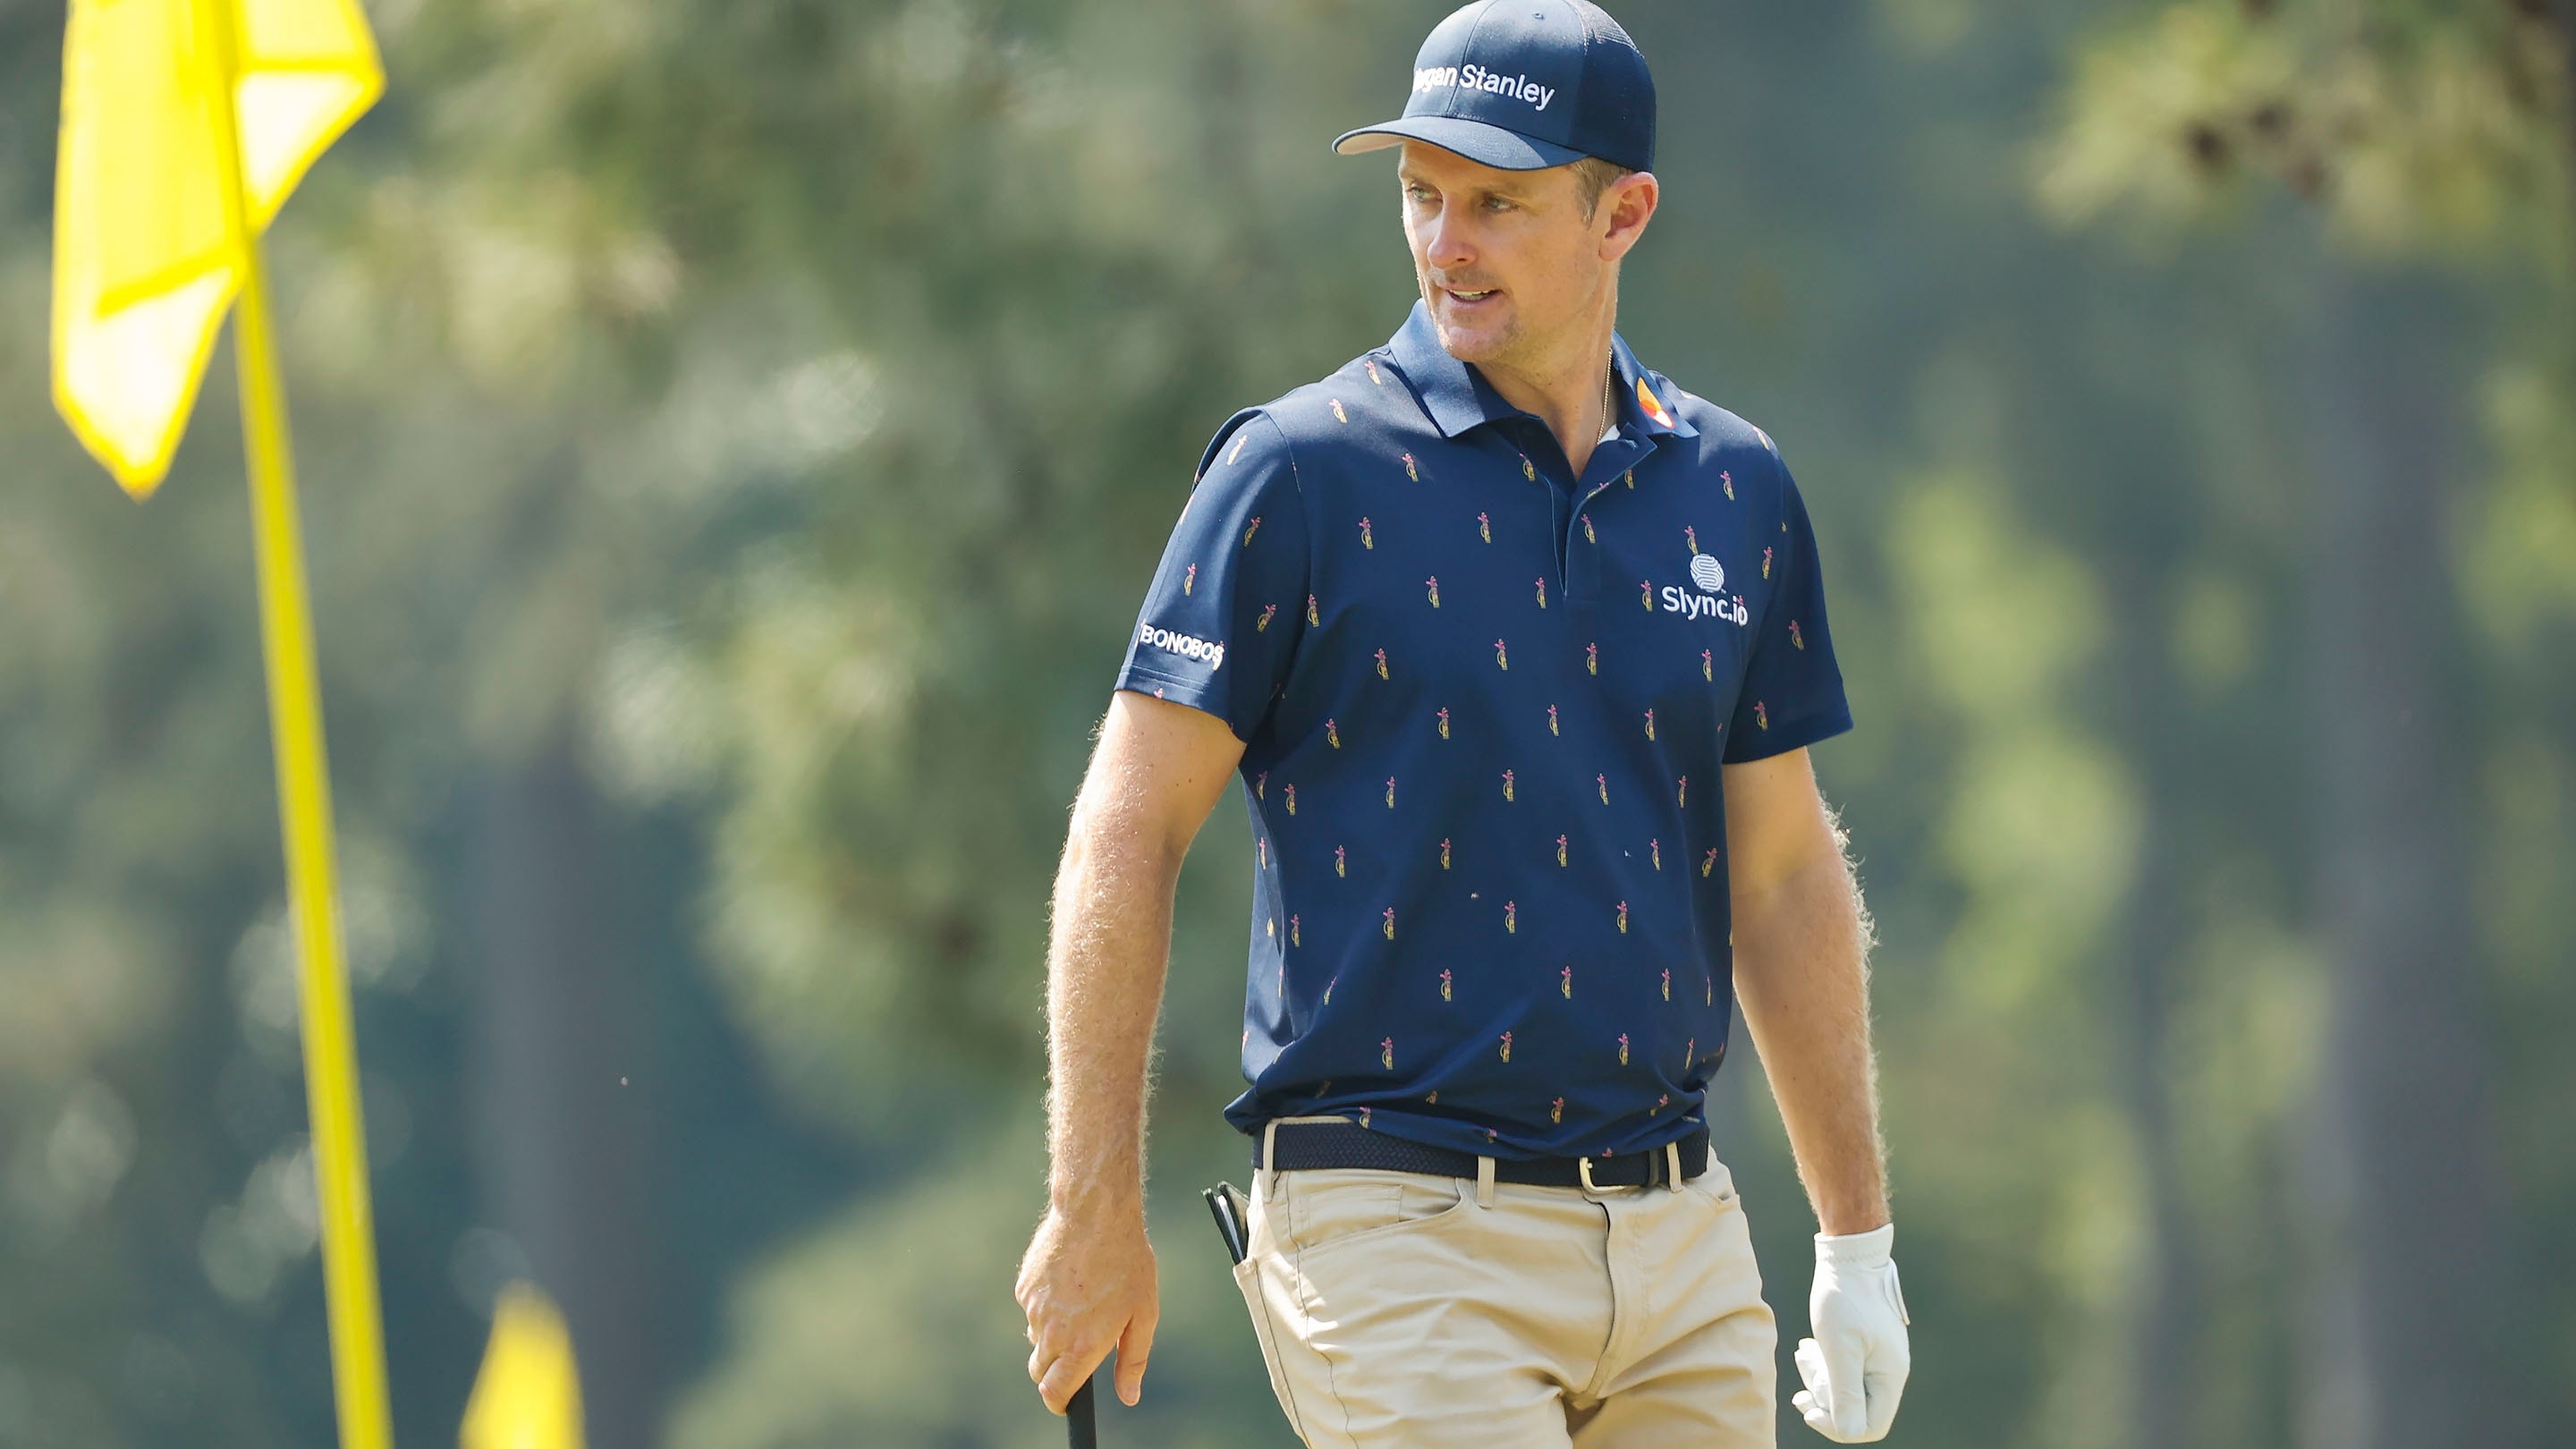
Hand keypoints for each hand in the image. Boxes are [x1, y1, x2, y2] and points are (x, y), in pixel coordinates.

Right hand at [1014, 1200, 1159, 1413]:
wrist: (1095, 1214)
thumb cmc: (1127, 1263)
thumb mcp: (1143, 1314)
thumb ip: (1133, 1360)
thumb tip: (1129, 1396)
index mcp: (1081, 1346)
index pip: (1054, 1393)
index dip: (1060, 1403)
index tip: (1067, 1401)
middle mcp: (1052, 1333)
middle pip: (1040, 1371)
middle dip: (1055, 1370)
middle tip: (1080, 1348)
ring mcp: (1034, 1309)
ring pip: (1036, 1338)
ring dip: (1053, 1333)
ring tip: (1082, 1302)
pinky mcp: (1024, 1287)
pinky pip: (1033, 1309)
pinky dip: (1047, 1306)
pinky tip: (1069, 1281)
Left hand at [1792, 1222, 1909, 1440]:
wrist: (1850, 1254)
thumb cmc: (1845, 1297)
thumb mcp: (1839, 1346)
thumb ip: (1845, 1391)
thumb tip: (1848, 1432)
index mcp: (1889, 1376)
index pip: (1870, 1426)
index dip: (1836, 1426)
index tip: (1807, 1407)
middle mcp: (1889, 1371)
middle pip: (1855, 1409)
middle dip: (1822, 1395)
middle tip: (1802, 1365)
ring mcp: (1879, 1357)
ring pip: (1847, 1387)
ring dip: (1819, 1376)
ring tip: (1802, 1350)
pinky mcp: (1867, 1344)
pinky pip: (1845, 1367)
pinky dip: (1825, 1362)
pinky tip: (1809, 1347)